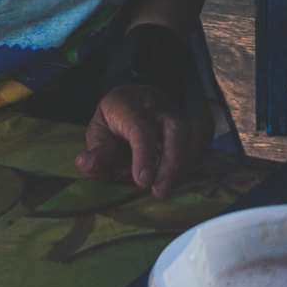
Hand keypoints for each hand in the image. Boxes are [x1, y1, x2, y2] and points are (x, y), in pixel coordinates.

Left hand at [78, 82, 206, 197]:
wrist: (137, 94)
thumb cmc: (116, 117)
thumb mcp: (98, 128)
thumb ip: (96, 148)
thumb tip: (85, 166)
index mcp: (132, 106)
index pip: (142, 128)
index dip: (144, 155)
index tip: (142, 181)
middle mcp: (160, 107)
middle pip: (176, 130)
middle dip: (172, 163)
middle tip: (161, 192)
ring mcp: (179, 113)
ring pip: (193, 135)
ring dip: (184, 165)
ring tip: (169, 189)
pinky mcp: (191, 122)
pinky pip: (200, 141)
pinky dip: (192, 161)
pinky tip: (179, 179)